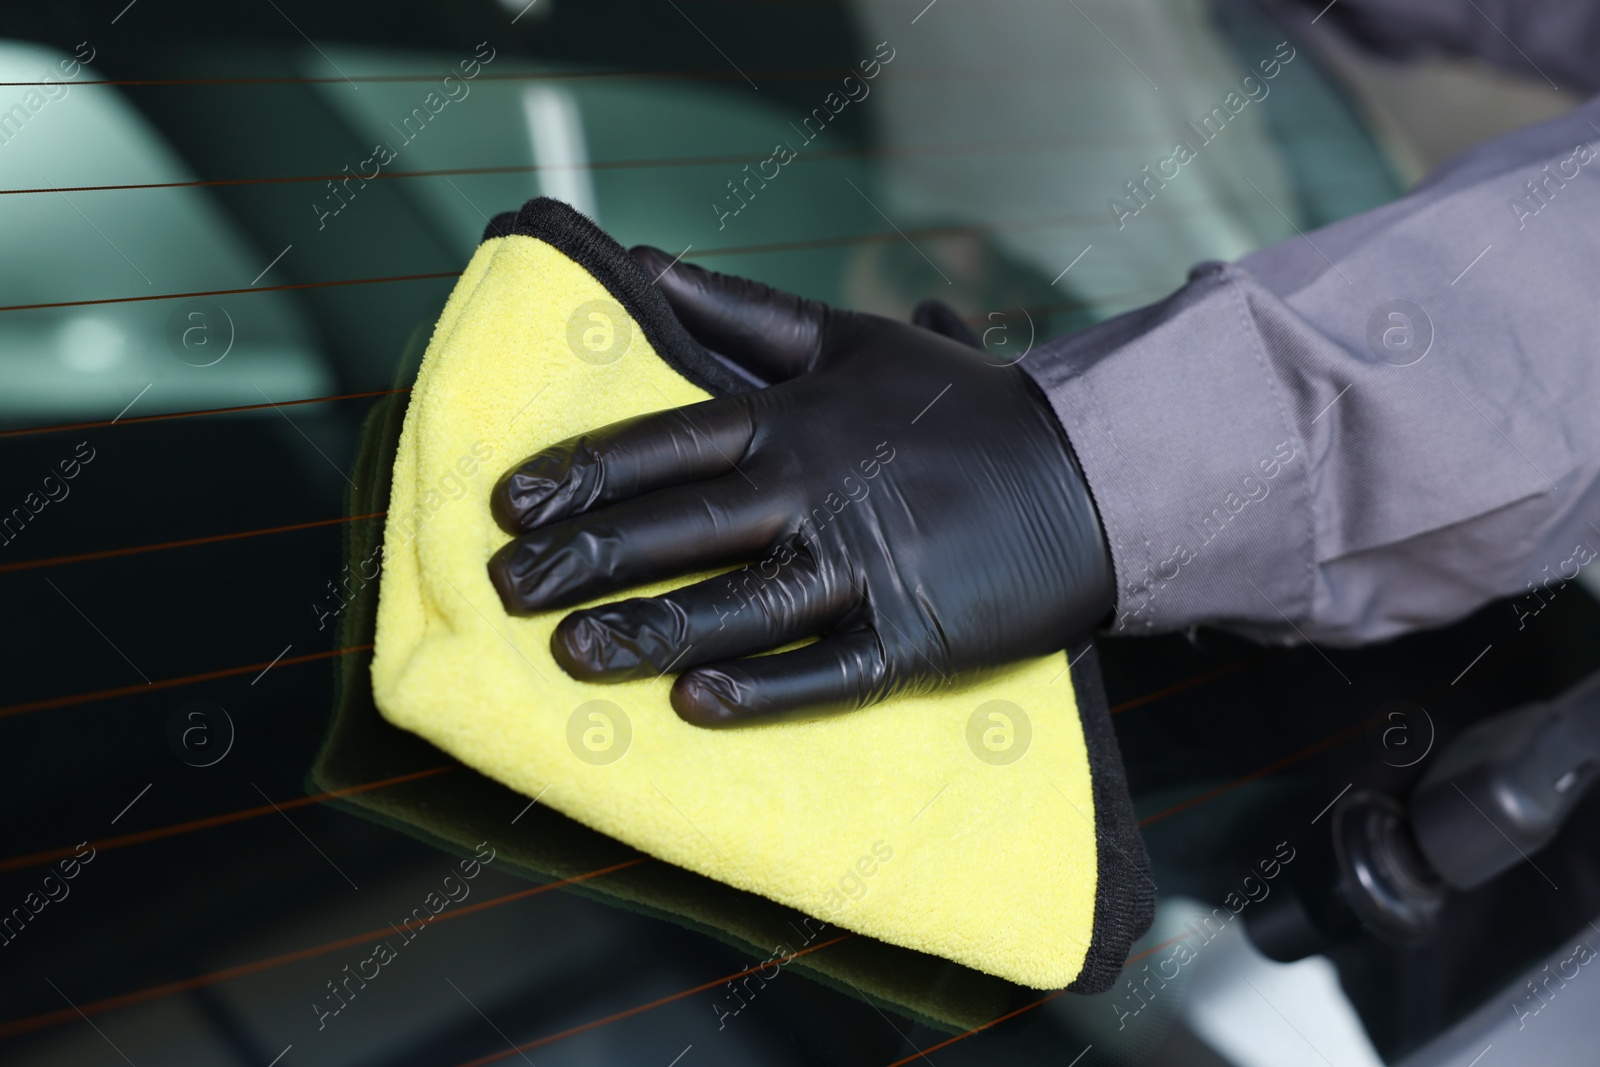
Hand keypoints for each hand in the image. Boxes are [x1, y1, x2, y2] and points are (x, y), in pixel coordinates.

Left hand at [487, 250, 1113, 725]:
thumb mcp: (852, 338)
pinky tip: (694, 705)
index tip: (510, 504)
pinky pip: (829, 669)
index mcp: (797, 417)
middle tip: (506, 588)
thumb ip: (742, 311)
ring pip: (740, 602)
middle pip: (685, 526)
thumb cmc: (960, 405)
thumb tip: (644, 266)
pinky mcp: (914, 634)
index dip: (584, 472)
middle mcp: (819, 488)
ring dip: (653, 629)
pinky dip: (765, 687)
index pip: (669, 442)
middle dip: (589, 557)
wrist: (1092, 474)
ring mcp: (868, 565)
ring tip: (571, 655)